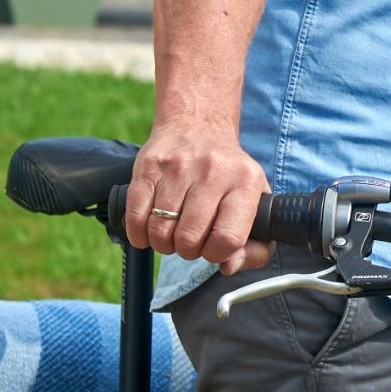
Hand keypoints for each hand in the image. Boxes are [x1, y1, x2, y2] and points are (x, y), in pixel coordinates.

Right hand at [126, 121, 272, 272]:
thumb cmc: (229, 174)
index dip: (216, 254)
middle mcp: (212, 173)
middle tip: (189, 239)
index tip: (212, 248)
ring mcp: (177, 169)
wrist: (198, 124)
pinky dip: (140, 234)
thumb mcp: (255, 201)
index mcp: (245, 183)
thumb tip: (228, 267)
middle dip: (186, 250)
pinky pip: (135, 218)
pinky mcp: (148, 167)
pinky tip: (150, 227)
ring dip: (163, 243)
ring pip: (160, 232)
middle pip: (189, 240)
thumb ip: (255, 244)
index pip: (228, 239)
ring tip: (172, 232)